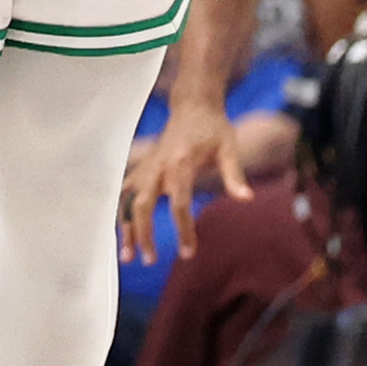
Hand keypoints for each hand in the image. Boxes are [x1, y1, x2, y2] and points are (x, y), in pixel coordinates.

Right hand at [119, 83, 251, 260]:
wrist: (193, 105)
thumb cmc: (213, 128)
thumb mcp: (229, 147)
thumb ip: (234, 175)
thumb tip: (246, 199)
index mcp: (180, 163)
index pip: (178, 203)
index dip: (183, 230)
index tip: (189, 253)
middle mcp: (158, 166)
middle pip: (143, 205)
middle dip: (143, 234)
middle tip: (149, 261)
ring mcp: (146, 166)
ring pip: (128, 201)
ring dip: (125, 228)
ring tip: (127, 256)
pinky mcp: (141, 167)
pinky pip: (124, 192)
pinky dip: (120, 212)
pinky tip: (121, 234)